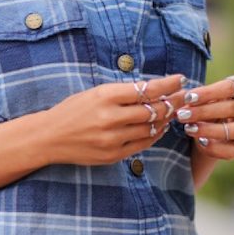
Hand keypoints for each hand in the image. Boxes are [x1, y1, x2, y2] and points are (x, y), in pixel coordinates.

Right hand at [41, 75, 186, 165]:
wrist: (49, 137)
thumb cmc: (72, 110)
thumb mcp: (95, 93)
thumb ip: (122, 93)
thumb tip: (154, 89)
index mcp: (105, 96)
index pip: (146, 89)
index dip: (168, 84)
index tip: (180, 79)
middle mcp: (110, 117)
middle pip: (154, 110)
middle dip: (173, 102)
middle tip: (184, 96)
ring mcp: (112, 138)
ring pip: (151, 128)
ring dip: (166, 119)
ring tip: (173, 111)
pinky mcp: (112, 155)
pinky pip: (143, 144)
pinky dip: (154, 135)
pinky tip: (159, 127)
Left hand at [175, 75, 233, 160]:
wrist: (207, 129)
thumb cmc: (204, 105)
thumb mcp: (199, 98)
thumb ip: (193, 98)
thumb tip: (180, 100)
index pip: (229, 87)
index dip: (208, 93)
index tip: (188, 98)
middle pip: (231, 108)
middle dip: (203, 112)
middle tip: (182, 115)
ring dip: (210, 130)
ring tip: (189, 129)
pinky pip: (233, 150)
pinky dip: (216, 148)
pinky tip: (200, 142)